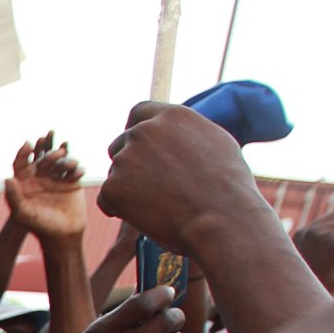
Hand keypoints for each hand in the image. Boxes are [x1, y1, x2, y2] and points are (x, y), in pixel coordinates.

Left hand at [5, 134, 86, 240]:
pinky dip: (76, 168)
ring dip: (65, 159)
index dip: (23, 153)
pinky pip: (74, 169)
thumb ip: (13, 197)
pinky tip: (77, 174)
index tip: (28, 145)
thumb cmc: (39, 225)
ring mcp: (56, 178)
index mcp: (24, 183)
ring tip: (68, 165)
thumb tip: (8, 178)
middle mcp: (39, 178)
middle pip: (42, 158)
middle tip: (55, 154)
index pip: (21, 164)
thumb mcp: (22, 213)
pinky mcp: (71, 181)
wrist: (63, 234)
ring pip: (60, 161)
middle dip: (48, 153)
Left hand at [97, 101, 260, 259]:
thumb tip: (172, 134)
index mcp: (172, 116)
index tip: (135, 144)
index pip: (139, 112)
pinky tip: (144, 218)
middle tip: (147, 186)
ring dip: (127, 187)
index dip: (135, 129)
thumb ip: (186, 134)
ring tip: (158, 204)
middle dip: (129, 162)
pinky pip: (106, 199)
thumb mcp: (216, 144)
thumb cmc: (227, 188)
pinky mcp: (113, 187)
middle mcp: (144, 132)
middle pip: (121, 143)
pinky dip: (118, 208)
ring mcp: (126, 158)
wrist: (220, 220)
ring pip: (115, 172)